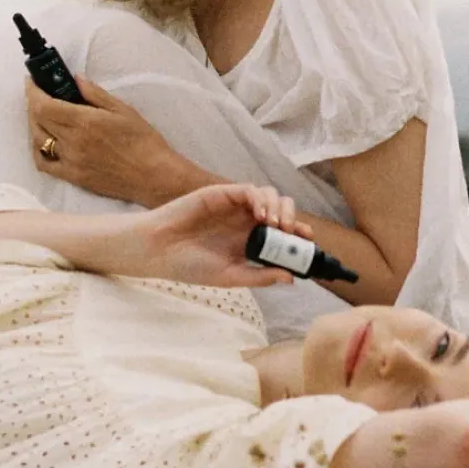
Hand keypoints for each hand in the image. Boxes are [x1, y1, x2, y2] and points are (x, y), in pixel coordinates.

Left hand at [25, 75, 203, 205]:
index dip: (32, 91)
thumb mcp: (122, 109)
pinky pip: (44, 164)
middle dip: (33, 102)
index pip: (43, 105)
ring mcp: (70, 161)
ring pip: (38, 139)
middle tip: (38, 93)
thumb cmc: (143, 142)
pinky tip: (44, 140)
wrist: (154, 176)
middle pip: (37, 119)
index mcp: (84, 122)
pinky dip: (38, 149)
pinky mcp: (73, 176)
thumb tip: (75, 79)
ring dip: (35, 123)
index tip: (31, 82)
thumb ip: (95, 93)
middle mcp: (73, 142)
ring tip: (43, 113)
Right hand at [119, 182, 312, 287]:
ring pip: (270, 196)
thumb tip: (292, 278)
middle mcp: (245, 222)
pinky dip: (260, 199)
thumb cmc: (189, 266)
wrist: (159, 251)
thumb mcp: (229, 277)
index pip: (282, 236)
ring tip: (276, 226)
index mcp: (248, 243)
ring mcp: (234, 207)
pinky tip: (261, 215)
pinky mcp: (222, 194)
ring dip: (280, 209)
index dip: (298, 238)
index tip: (309, 247)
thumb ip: (259, 276)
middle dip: (294, 220)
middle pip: (281, 212)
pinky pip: (249, 190)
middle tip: (295, 235)